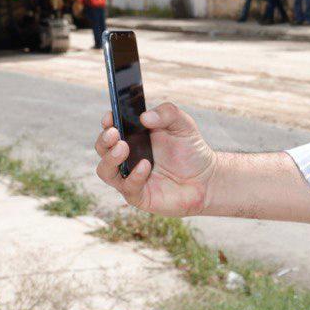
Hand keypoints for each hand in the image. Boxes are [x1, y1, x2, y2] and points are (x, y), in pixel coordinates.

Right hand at [94, 102, 215, 217]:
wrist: (206, 178)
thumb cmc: (190, 150)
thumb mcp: (183, 124)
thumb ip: (167, 113)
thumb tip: (144, 116)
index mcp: (133, 137)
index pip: (111, 128)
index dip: (108, 121)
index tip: (111, 116)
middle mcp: (127, 157)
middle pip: (102, 149)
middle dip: (104, 140)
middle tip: (114, 133)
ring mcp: (130, 177)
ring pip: (105, 171)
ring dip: (110, 159)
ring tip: (124, 147)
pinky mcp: (139, 196)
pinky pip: (128, 188)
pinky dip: (134, 176)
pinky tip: (145, 165)